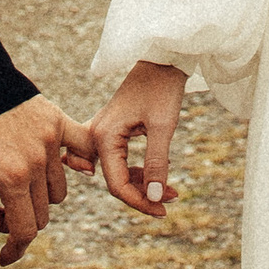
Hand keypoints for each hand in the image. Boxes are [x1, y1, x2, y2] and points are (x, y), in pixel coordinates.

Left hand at [0, 93, 94, 267]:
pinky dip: (78, 164)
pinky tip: (67, 168)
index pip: (26, 231)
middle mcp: (37, 160)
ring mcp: (50, 139)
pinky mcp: (57, 120)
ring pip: (57, 191)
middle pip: (41, 215)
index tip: (3, 257)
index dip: (14, 249)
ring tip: (10, 179)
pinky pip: (82, 150)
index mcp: (11, 177)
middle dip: (17, 219)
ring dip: (38, 197)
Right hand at [91, 62, 187, 217]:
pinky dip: (137, 171)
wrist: (162, 58)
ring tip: (171, 190)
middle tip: (171, 201)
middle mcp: (98, 135)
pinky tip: (156, 175)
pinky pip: (118, 160)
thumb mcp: (163, 127)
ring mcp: (104, 132)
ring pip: (117, 172)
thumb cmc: (162, 88)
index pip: (117, 184)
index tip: (163, 210)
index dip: (139, 202)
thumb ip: (157, 163)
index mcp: (104, 135)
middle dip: (142, 195)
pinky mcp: (113, 130)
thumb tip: (154, 198)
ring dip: (142, 184)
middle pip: (115, 181)